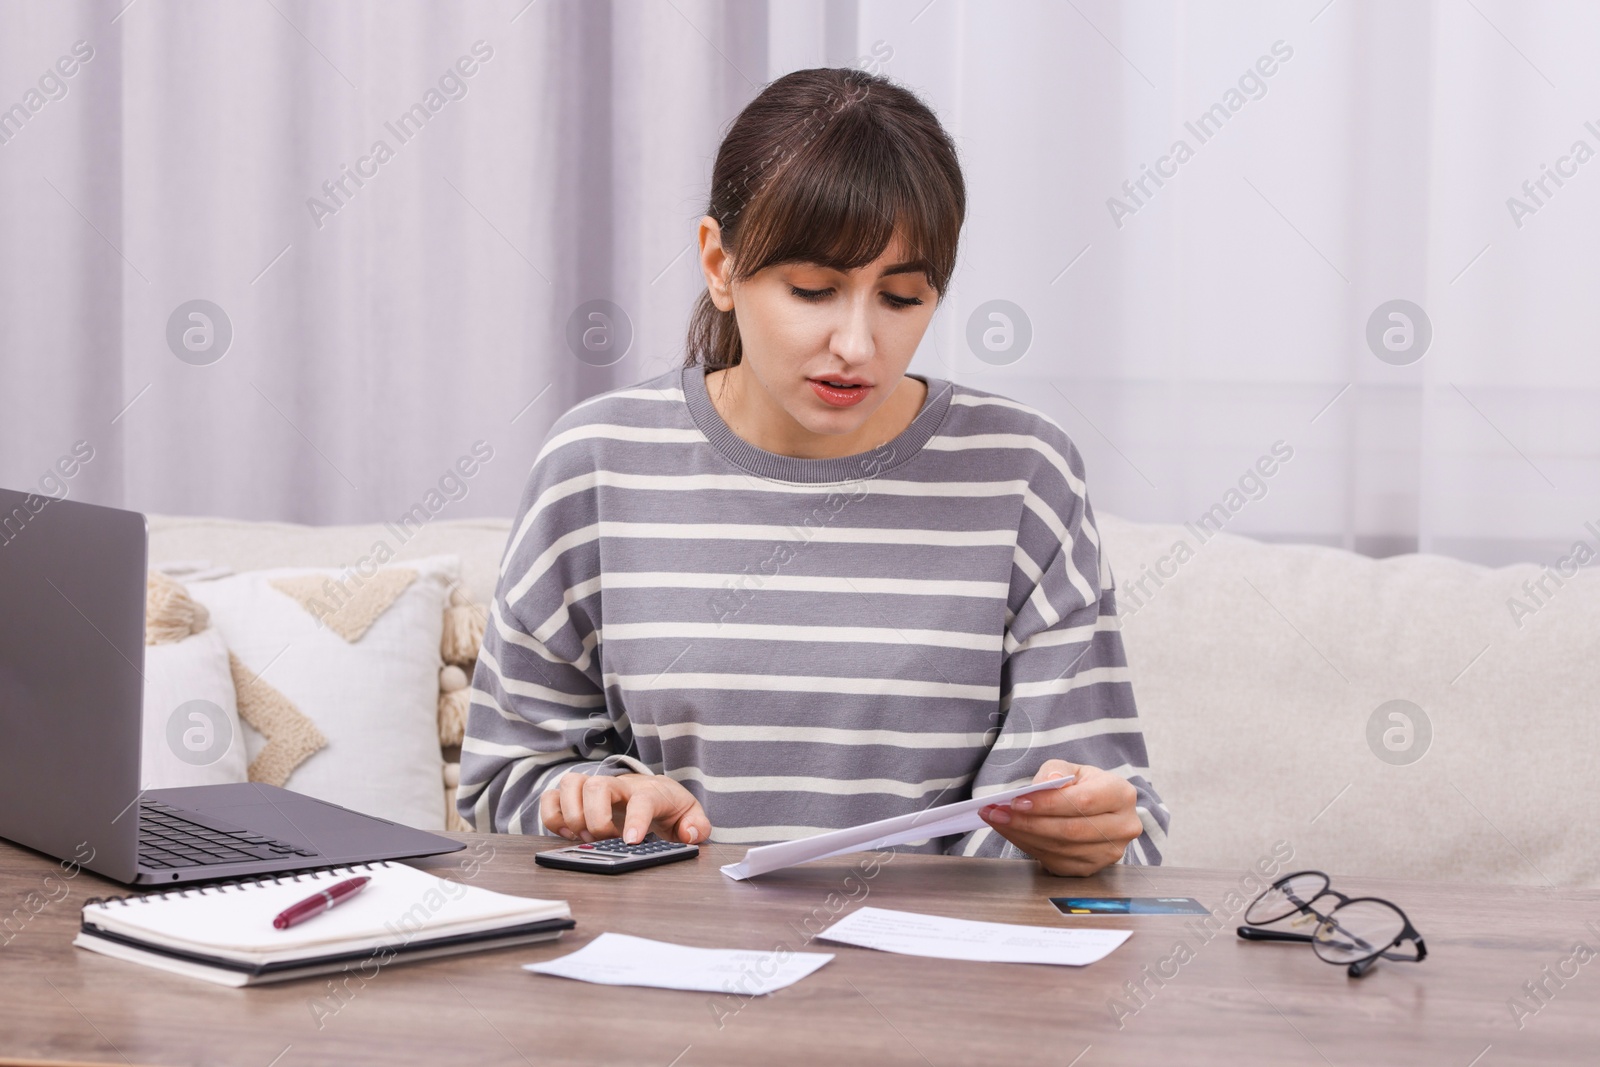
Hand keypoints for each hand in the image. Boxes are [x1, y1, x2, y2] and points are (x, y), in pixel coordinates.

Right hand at [539, 771, 710, 845]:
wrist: (654, 792)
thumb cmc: (668, 805)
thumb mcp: (691, 815)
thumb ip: (697, 826)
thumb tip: (689, 834)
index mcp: (649, 790)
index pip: (642, 799)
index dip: (635, 820)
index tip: (630, 842)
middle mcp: (618, 785)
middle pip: (596, 785)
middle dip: (596, 819)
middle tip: (605, 840)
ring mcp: (593, 788)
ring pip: (569, 784)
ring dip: (572, 815)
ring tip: (586, 838)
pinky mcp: (575, 798)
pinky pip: (551, 798)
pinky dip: (553, 818)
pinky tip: (569, 834)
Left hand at [977, 759, 1142, 875]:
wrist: (1097, 808)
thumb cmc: (1083, 785)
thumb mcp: (1071, 769)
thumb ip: (1056, 772)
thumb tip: (1045, 785)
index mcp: (1121, 795)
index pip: (1083, 802)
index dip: (1048, 804)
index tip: (1017, 801)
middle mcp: (1122, 827)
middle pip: (1071, 829)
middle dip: (1029, 822)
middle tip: (998, 813)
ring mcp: (1109, 852)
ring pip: (1061, 848)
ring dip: (1023, 835)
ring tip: (998, 821)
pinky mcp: (1092, 868)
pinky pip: (1056, 861)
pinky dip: (1029, 847)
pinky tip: (1012, 833)